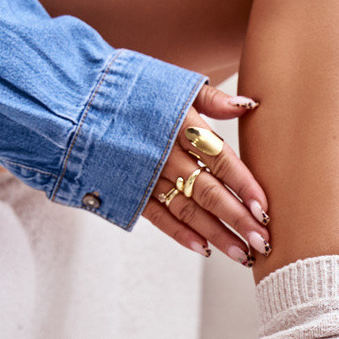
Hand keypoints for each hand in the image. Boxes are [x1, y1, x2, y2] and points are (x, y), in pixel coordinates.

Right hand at [143, 84, 270, 265]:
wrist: (74, 99)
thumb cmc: (131, 89)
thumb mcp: (172, 83)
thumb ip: (212, 98)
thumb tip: (249, 105)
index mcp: (180, 125)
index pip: (220, 159)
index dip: (244, 185)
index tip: (264, 209)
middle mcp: (165, 153)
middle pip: (208, 191)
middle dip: (237, 220)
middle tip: (262, 242)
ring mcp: (145, 175)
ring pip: (187, 210)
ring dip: (216, 235)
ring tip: (242, 255)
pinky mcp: (128, 191)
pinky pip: (157, 217)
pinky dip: (180, 234)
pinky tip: (203, 249)